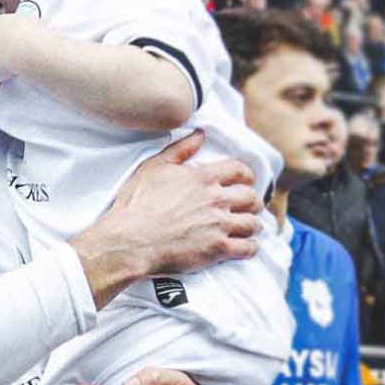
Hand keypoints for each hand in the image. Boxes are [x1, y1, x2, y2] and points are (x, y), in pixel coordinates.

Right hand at [70, 136, 259, 305]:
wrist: (130, 240)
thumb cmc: (137, 204)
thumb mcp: (154, 168)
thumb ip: (180, 150)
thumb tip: (200, 135)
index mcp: (203, 177)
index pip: (239, 170)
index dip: (246, 176)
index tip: (246, 182)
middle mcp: (216, 199)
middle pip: (250, 197)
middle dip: (252, 202)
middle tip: (249, 207)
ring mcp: (219, 225)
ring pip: (252, 223)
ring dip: (253, 225)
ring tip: (249, 229)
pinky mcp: (217, 249)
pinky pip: (247, 248)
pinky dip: (251, 247)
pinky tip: (247, 247)